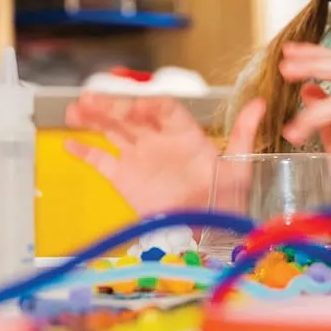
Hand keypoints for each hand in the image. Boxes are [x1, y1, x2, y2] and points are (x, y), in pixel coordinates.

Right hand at [63, 93, 263, 216]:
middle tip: (89, 98)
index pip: (162, 109)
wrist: (208, 232)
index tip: (133, 106)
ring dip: (94, 119)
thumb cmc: (227, 198)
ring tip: (74, 110)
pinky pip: (102, 161)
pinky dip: (85, 153)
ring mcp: (140, 157)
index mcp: (184, 133)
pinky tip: (68, 144)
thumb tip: (261, 104)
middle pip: (132, 116)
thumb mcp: (239, 164)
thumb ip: (243, 133)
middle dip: (111, 106)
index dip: (146, 105)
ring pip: (113, 132)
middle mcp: (159, 140)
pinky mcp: (125, 178)